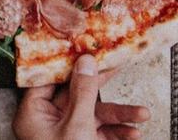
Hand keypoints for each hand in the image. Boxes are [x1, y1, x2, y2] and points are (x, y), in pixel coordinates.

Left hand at [13, 54, 149, 139]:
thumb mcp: (77, 126)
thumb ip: (83, 92)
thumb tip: (85, 61)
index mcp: (34, 114)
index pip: (50, 78)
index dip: (69, 63)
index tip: (87, 47)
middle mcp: (48, 122)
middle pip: (77, 94)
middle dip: (104, 89)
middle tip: (121, 65)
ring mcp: (65, 135)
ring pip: (94, 115)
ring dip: (120, 116)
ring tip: (143, 115)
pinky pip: (100, 133)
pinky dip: (118, 133)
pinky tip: (134, 134)